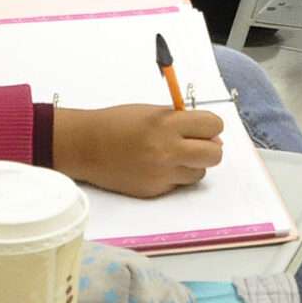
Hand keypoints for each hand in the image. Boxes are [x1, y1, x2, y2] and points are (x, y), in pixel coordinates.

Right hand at [52, 104, 224, 197]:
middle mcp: (168, 151)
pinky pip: (179, 184)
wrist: (87, 146)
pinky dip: (174, 175)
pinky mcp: (154, 191)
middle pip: (214, 154)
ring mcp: (162, 174)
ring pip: (199, 172)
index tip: (203, 126)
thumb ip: (183, 121)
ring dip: (192, 163)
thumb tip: (212, 135)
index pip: (213, 126)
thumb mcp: (153, 112)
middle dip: (210, 147)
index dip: (211, 126)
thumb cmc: (118, 123)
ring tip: (172, 154)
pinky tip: (157, 165)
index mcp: (168, 125)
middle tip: (196, 143)